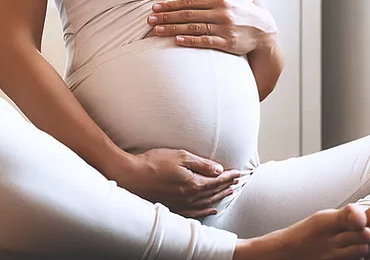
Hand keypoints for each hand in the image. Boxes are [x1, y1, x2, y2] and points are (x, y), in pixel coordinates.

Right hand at [120, 148, 241, 218]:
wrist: (131, 176)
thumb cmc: (154, 162)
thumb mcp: (180, 156)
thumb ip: (201, 164)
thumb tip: (219, 170)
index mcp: (194, 183)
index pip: (217, 180)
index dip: (229, 176)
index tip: (238, 172)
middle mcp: (190, 197)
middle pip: (214, 192)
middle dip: (227, 186)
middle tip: (237, 181)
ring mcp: (182, 204)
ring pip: (207, 203)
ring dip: (220, 197)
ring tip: (229, 192)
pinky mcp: (173, 208)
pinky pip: (195, 213)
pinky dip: (206, 211)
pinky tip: (212, 209)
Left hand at [147, 0, 276, 55]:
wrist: (264, 30)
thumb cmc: (242, 11)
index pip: (189, 1)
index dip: (170, 4)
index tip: (155, 8)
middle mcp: (221, 12)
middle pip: (188, 14)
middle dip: (166, 17)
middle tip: (150, 20)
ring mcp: (224, 28)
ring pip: (193, 27)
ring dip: (173, 28)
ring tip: (156, 31)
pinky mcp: (227, 43)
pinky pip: (205, 41)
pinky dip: (190, 40)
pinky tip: (177, 40)